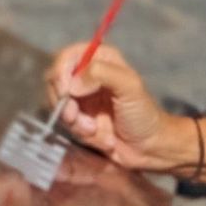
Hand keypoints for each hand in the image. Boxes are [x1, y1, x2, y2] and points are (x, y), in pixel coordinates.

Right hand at [44, 42, 181, 169]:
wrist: (149, 148)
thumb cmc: (144, 114)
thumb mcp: (129, 86)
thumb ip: (101, 74)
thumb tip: (73, 85)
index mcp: (101, 59)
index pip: (67, 56)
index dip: (61, 72)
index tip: (66, 91)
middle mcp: (88, 76)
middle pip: (56, 80)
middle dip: (64, 102)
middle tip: (75, 116)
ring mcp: (82, 98)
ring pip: (59, 104)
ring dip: (74, 121)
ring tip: (95, 129)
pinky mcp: (80, 118)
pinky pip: (66, 123)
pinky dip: (80, 132)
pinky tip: (100, 137)